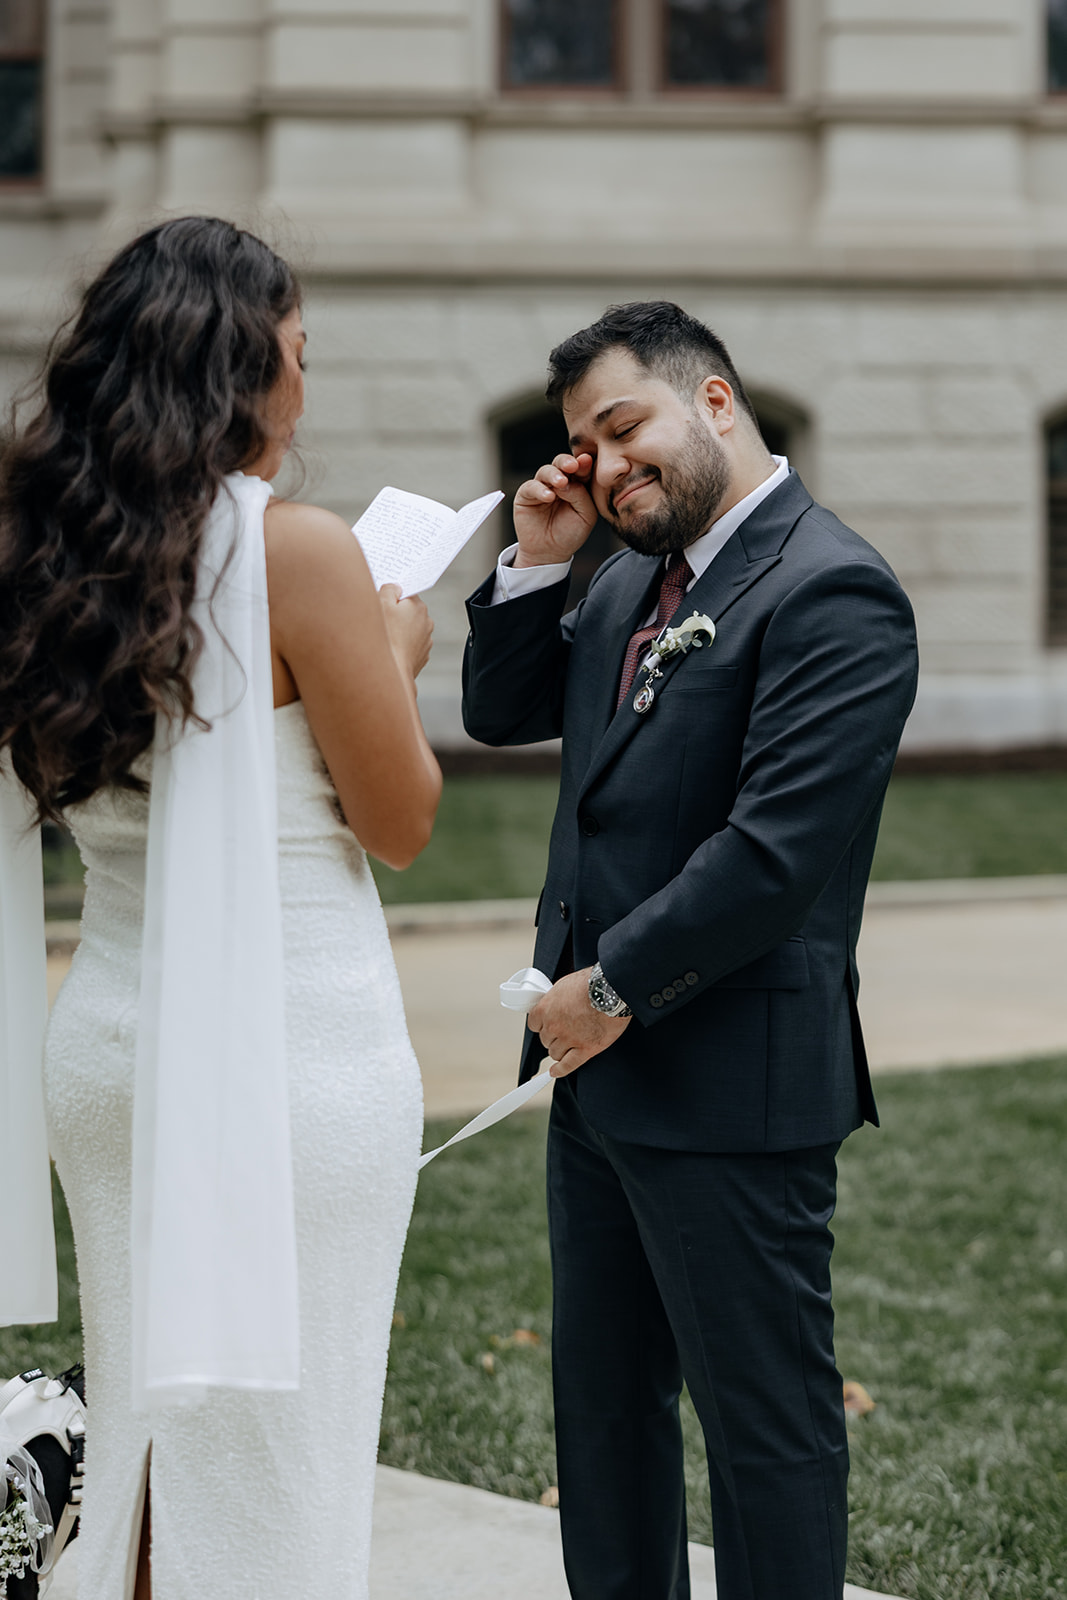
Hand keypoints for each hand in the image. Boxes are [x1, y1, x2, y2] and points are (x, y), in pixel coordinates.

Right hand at [379, 584, 432, 678]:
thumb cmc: (386, 637)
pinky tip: (391, 648)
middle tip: (381, 620)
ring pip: (410, 628)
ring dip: (400, 630)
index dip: (393, 596)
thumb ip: (389, 589)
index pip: (407, 593)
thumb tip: (394, 587)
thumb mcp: (381, 604)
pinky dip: (402, 644)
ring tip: (386, 637)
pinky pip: (410, 644)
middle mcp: (427, 621)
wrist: (392, 672)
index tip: (383, 601)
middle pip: (409, 611)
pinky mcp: (422, 655)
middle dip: (396, 613)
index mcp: (418, 606)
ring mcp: (426, 640)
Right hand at [512, 453, 597, 567]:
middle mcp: (559, 482)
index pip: (581, 468)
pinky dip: (540, 489)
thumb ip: (581, 496)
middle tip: (573, 466)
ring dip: (554, 474)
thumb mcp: (585, 516)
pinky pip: (531, 486)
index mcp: (577, 484)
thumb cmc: (570, 533)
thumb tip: (567, 482)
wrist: (550, 553)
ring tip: (561, 482)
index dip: (584, 463)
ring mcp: (542, 487)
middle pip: (562, 463)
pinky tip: (549, 497)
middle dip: (567, 462)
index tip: (587, 461)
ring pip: (546, 471)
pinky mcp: (526, 495)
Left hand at [527, 967, 631, 1077]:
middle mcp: (554, 1026)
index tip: (547, 1024)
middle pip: (545, 1040)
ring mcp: (569, 1039)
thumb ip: (556, 999)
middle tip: (563, 1032)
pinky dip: (560, 1070)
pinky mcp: (585, 1049)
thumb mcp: (565, 984)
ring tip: (567, 1046)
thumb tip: (555, 1004)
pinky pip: (568, 1065)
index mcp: (545, 1009)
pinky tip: (555, 1071)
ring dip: (560, 1050)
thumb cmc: (591, 983)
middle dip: (553, 1036)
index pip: (534, 1024)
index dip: (543, 1024)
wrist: (611, 989)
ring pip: (555, 1053)